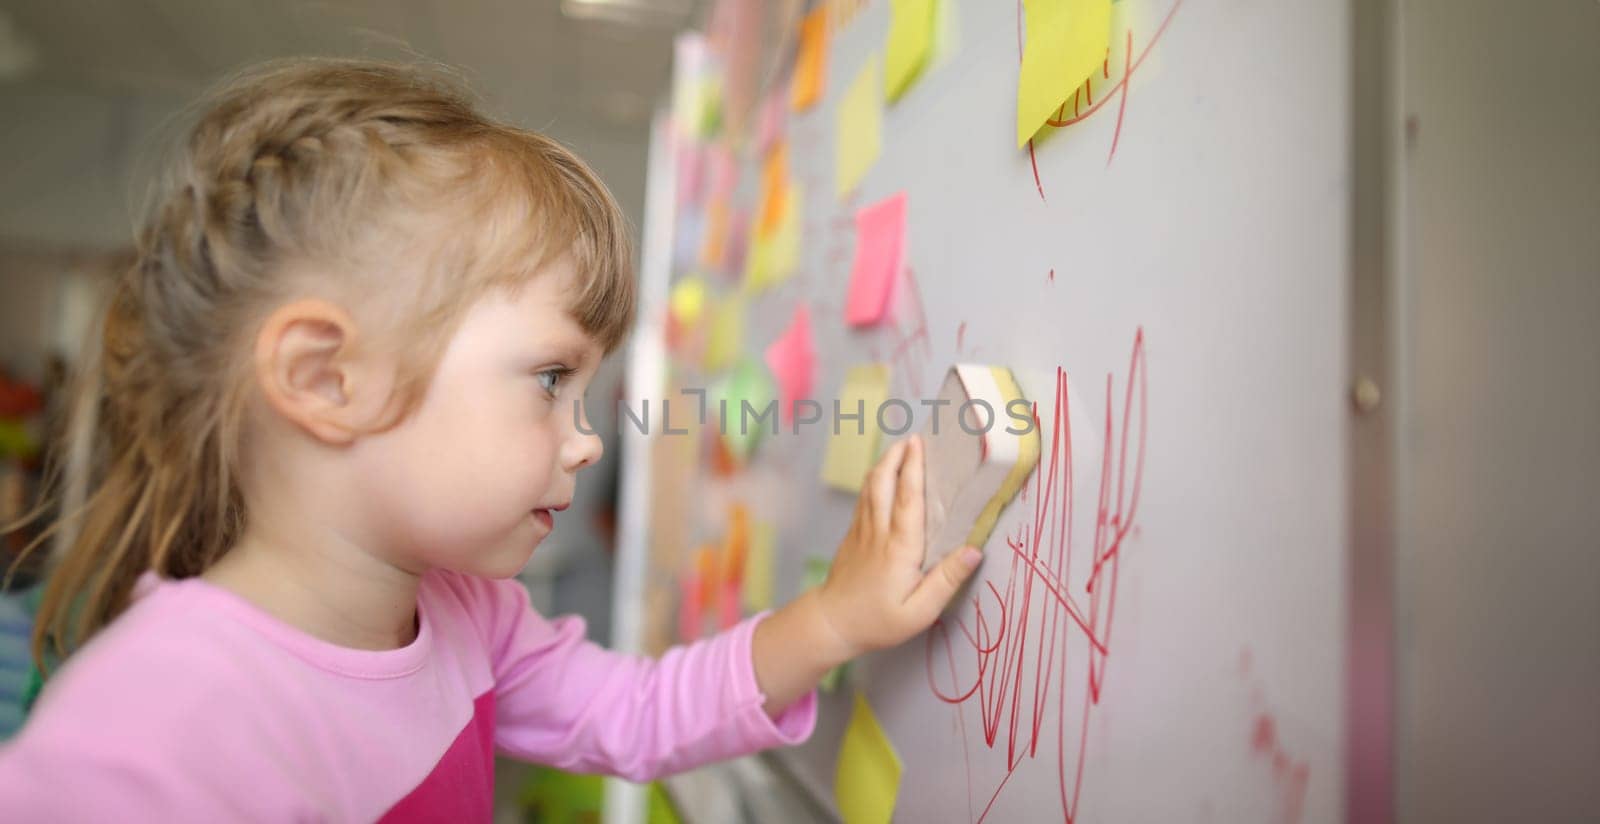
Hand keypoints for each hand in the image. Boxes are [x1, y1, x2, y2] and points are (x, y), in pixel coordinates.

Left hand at [813, 434, 983, 658]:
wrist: (832, 624)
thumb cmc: (879, 621)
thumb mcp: (920, 611)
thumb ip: (947, 580)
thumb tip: (973, 550)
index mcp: (899, 548)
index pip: (908, 499)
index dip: (914, 468)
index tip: (919, 444)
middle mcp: (879, 533)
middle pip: (883, 482)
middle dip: (896, 456)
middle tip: (912, 438)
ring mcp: (862, 532)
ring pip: (870, 487)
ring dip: (885, 464)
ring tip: (900, 449)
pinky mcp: (853, 536)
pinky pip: (864, 499)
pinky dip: (874, 480)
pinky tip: (882, 476)